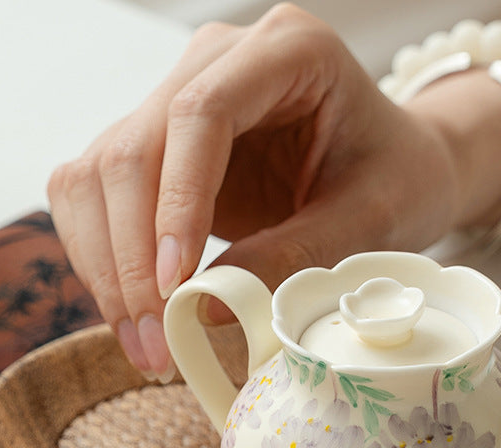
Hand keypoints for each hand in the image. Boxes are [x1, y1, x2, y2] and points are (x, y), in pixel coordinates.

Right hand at [47, 4, 464, 377]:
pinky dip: (108, 260)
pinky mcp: (163, 149)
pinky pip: (103, 198)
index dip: (177, 202)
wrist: (398, 167)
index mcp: (288, 50)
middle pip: (135, 148)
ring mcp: (180, 100)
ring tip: (146, 344)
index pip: (201, 113)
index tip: (176, 282)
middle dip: (133, 256)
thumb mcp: (369, 219)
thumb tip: (203, 309)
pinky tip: (137, 313)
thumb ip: (295, 254)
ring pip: (101, 174)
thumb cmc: (399, 179)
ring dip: (110, 267)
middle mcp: (218, 62)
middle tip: (153, 341)